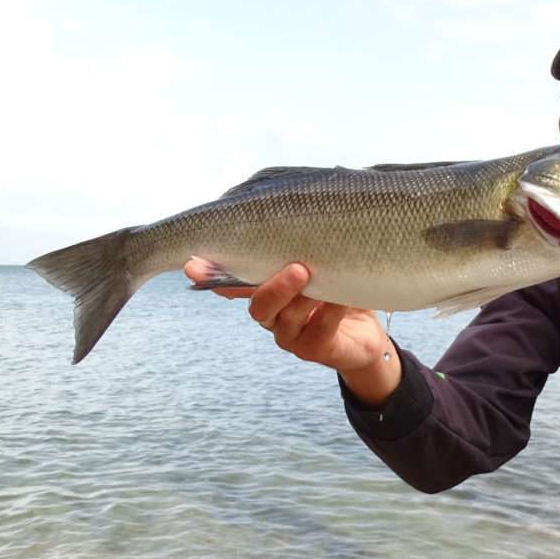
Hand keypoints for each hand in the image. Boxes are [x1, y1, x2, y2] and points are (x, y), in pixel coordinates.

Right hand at [184, 258, 400, 404]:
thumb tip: (280, 208)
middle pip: (258, 306)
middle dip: (274, 287)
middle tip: (298, 268)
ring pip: (286, 318)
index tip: (193, 264)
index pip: (230, 283)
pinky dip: (332, 311)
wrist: (366, 334)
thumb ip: (297, 245)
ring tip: (325, 281)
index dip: (211, 275)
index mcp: (264, 291)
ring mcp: (291, 336)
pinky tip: (345, 298)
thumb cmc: (338, 289)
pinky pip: (320, 329)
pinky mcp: (315, 350)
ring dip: (305, 297)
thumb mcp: (318, 262)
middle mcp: (272, 315)